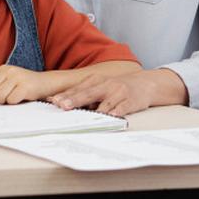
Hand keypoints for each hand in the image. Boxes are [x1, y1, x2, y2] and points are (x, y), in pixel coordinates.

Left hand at [0, 65, 49, 104]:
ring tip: (11, 99)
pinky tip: (19, 99)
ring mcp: (17, 77)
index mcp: (2, 68)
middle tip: (1, 101)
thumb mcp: (7, 83)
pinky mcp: (25, 86)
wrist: (47, 83)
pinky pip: (11, 100)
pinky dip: (13, 103)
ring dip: (4, 102)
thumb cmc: (25, 85)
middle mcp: (9, 70)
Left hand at [47, 69, 186, 116]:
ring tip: (82, 117)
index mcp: (96, 81)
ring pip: (104, 103)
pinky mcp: (131, 101)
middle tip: (62, 106)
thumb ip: (83, 93)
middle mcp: (106, 85)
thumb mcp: (100, 86)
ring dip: (93, 110)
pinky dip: (115, 112)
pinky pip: (122, 108)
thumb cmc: (117, 87)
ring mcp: (119, 93)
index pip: (78, 89)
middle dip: (74, 100)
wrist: (145, 83)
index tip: (53, 101)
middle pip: (87, 94)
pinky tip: (109, 116)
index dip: (65, 95)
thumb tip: (60, 101)